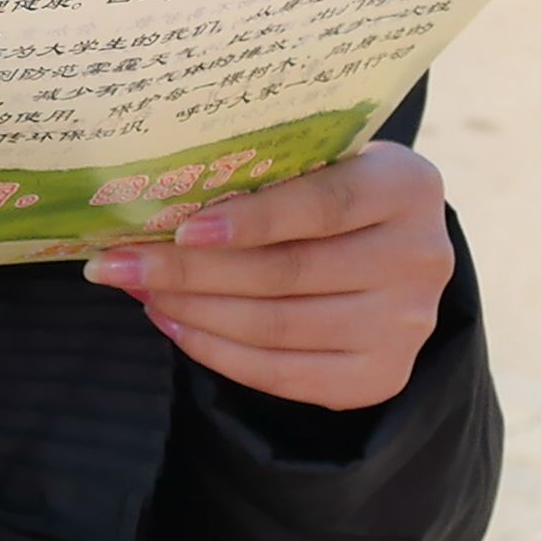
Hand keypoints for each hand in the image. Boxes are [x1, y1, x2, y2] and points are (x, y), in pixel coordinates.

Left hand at [87, 145, 452, 409]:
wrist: (393, 250)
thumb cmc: (335, 193)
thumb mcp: (323, 163)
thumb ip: (269, 176)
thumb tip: (157, 201)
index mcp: (409, 187)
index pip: (325, 204)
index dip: (252, 219)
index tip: (181, 226)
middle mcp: (421, 258)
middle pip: (288, 272)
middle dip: (190, 270)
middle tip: (118, 263)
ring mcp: (406, 325)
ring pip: (277, 327)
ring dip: (193, 311)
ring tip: (138, 290)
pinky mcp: (381, 376)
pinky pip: (283, 375)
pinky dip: (217, 352)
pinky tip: (173, 324)